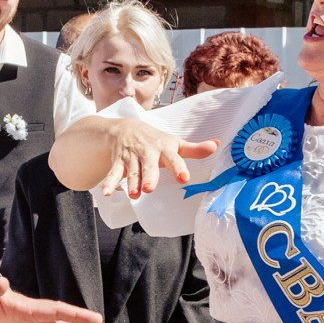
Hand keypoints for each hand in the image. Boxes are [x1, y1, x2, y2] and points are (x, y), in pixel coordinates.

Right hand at [96, 119, 219, 198]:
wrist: (126, 127)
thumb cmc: (155, 140)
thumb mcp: (175, 143)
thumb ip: (194, 149)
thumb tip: (217, 145)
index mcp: (164, 149)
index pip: (174, 158)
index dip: (179, 168)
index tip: (184, 178)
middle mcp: (148, 153)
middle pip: (149, 166)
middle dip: (149, 176)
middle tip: (149, 188)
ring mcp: (132, 157)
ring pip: (132, 171)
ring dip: (132, 182)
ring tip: (134, 194)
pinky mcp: (119, 162)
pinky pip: (114, 173)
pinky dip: (109, 182)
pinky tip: (106, 193)